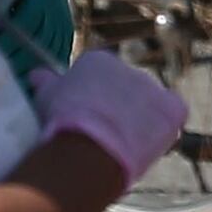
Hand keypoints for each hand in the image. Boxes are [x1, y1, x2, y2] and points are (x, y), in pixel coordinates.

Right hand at [30, 52, 191, 181]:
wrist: (87, 151)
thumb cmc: (60, 126)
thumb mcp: (45, 99)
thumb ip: (45, 82)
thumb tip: (37, 74)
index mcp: (97, 61)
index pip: (99, 78)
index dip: (93, 102)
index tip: (85, 121)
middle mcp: (127, 68)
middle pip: (124, 91)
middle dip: (118, 110)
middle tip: (104, 138)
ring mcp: (152, 87)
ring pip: (148, 106)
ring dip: (140, 122)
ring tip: (123, 149)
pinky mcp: (172, 108)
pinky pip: (174, 114)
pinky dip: (166, 129)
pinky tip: (149, 146)